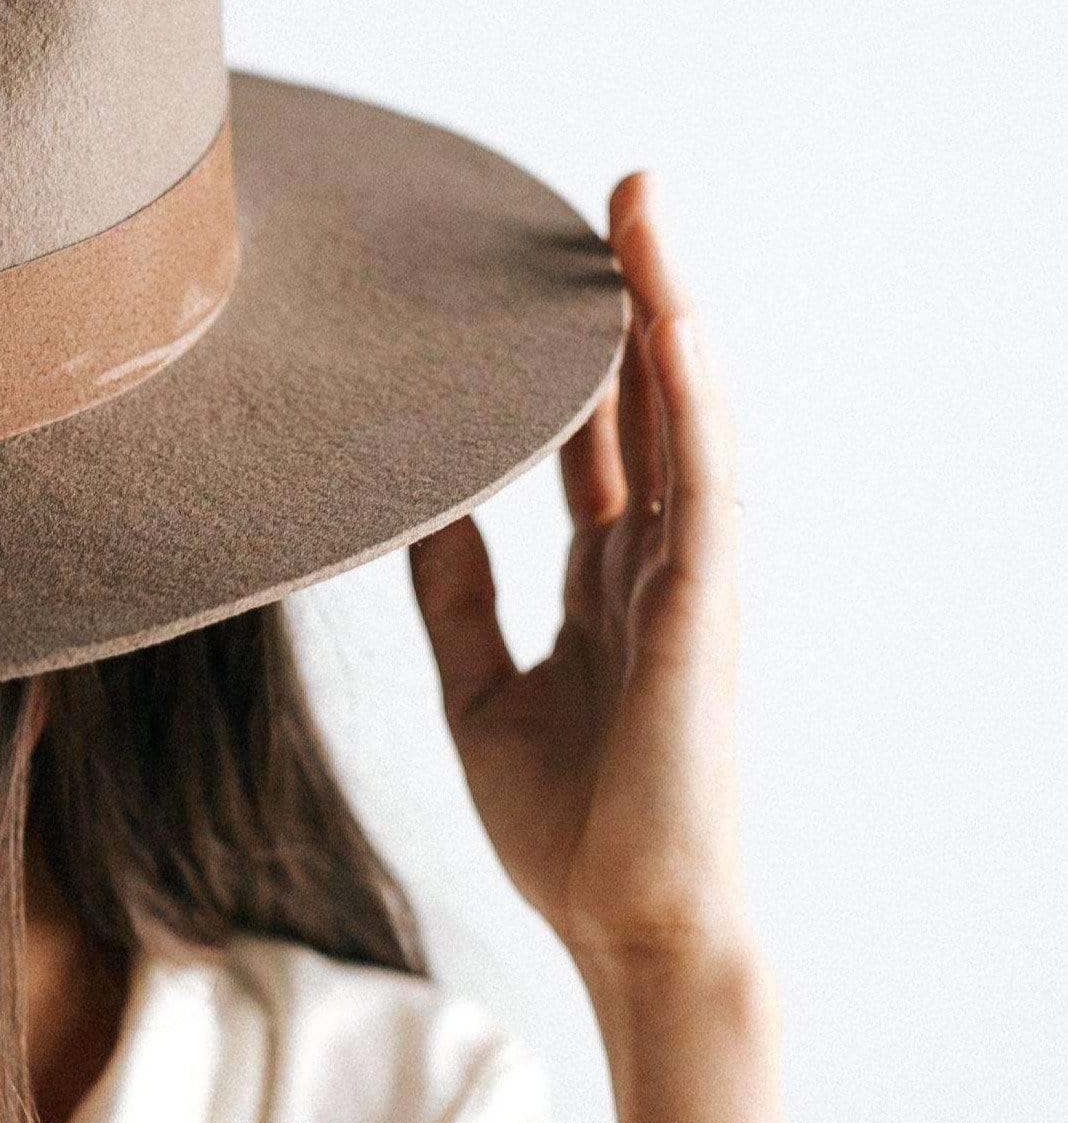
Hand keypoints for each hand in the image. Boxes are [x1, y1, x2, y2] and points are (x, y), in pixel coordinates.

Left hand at [409, 172, 747, 982]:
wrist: (617, 923)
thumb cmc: (564, 825)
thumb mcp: (478, 690)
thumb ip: (458, 599)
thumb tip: (417, 513)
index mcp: (606, 585)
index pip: (594, 446)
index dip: (572, 363)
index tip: (535, 282)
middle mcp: (656, 565)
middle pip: (645, 405)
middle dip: (628, 301)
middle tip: (602, 199)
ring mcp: (690, 580)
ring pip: (685, 415)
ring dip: (667, 309)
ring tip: (638, 208)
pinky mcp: (706, 608)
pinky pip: (705, 481)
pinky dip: (691, 398)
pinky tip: (670, 321)